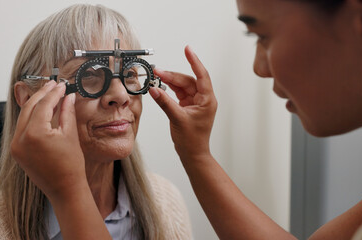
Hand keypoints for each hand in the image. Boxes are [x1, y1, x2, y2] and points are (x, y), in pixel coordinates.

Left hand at [10, 81, 85, 200]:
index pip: (43, 105)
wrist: (64, 189)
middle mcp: (20, 139)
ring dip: (36, 104)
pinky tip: (41, 111)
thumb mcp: (70, 134)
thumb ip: (66, 112)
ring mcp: (16, 146)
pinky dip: (31, 117)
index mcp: (34, 134)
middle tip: (53, 85)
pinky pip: (22, 128)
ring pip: (24, 116)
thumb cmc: (70, 165)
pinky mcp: (17, 151)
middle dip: (42, 94)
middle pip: (29, 107)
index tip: (61, 85)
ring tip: (48, 94)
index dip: (53, 93)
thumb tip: (67, 96)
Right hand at [149, 46, 216, 162]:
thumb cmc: (192, 140)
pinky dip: (169, 90)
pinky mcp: (187, 106)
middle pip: (187, 81)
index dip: (194, 61)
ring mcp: (195, 102)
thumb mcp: (177, 119)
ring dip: (169, 82)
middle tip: (157, 72)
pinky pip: (178, 93)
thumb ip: (165, 102)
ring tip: (156, 78)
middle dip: (172, 76)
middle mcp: (203, 99)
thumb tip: (154, 89)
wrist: (192, 154)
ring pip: (182, 86)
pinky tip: (160, 87)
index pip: (201, 76)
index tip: (187, 49)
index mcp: (207, 100)